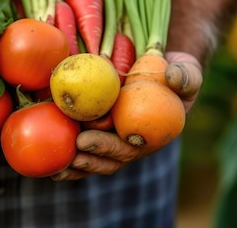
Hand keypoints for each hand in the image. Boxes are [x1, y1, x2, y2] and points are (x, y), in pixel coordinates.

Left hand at [51, 51, 202, 180]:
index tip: (87, 139)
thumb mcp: (186, 73)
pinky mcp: (100, 131)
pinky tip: (50, 161)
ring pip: (94, 158)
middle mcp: (130, 142)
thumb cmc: (175, 73)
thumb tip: (172, 76)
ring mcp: (115, 139)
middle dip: (88, 157)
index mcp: (149, 135)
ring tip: (56, 166)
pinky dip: (68, 155)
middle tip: (69, 148)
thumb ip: (185, 77)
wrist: (161, 70)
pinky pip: (84, 147)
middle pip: (108, 158)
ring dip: (76, 165)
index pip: (128, 146)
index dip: (107, 146)